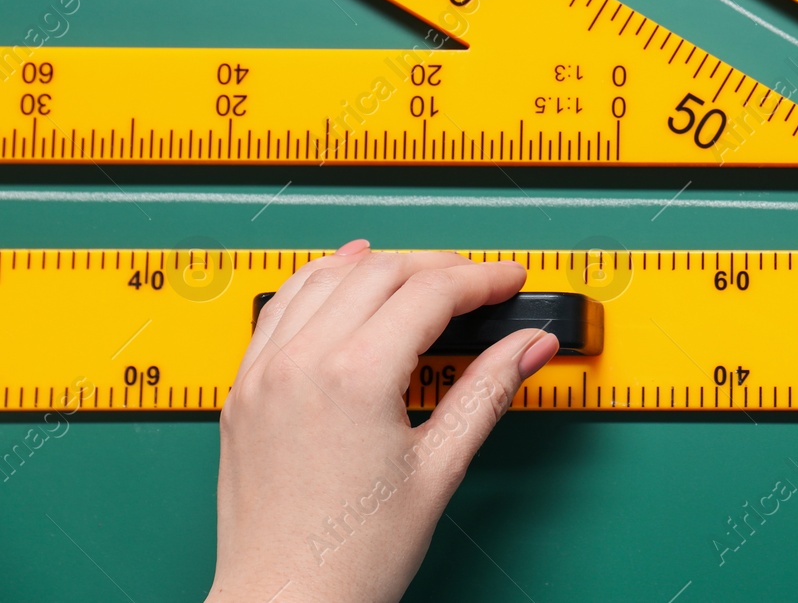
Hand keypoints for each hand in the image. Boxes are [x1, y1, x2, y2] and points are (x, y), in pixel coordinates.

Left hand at [207, 242, 558, 602]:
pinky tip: (342, 280)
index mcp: (354, 378)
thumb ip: (488, 392)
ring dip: (379, 264)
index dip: (481, 279)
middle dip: (439, 267)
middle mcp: (302, 363)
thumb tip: (530, 347)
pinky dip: (318, 281)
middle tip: (479, 284)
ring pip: (326, 276)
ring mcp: (264, 373)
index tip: (509, 282)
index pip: (430, 292)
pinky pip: (279, 306)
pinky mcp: (243, 390)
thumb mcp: (439, 469)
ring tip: (419, 271)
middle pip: (381, 272)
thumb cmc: (353, 557)